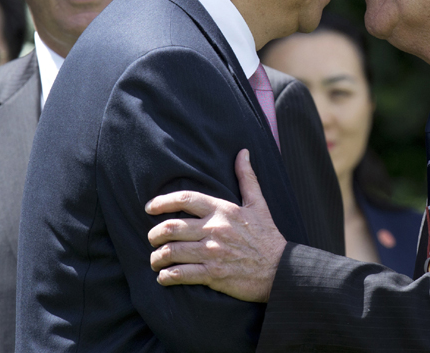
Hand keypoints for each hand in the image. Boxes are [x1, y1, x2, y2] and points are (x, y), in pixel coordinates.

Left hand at [145, 149, 285, 302]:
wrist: (279, 269)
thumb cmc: (267, 236)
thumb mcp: (258, 204)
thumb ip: (247, 178)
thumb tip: (243, 152)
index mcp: (222, 210)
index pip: (185, 199)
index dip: (162, 202)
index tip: (149, 207)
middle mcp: (214, 229)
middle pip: (171, 227)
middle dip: (154, 233)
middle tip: (152, 238)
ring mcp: (212, 253)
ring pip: (171, 252)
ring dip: (157, 257)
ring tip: (155, 260)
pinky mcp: (213, 275)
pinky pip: (180, 274)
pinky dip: (166, 276)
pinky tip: (164, 276)